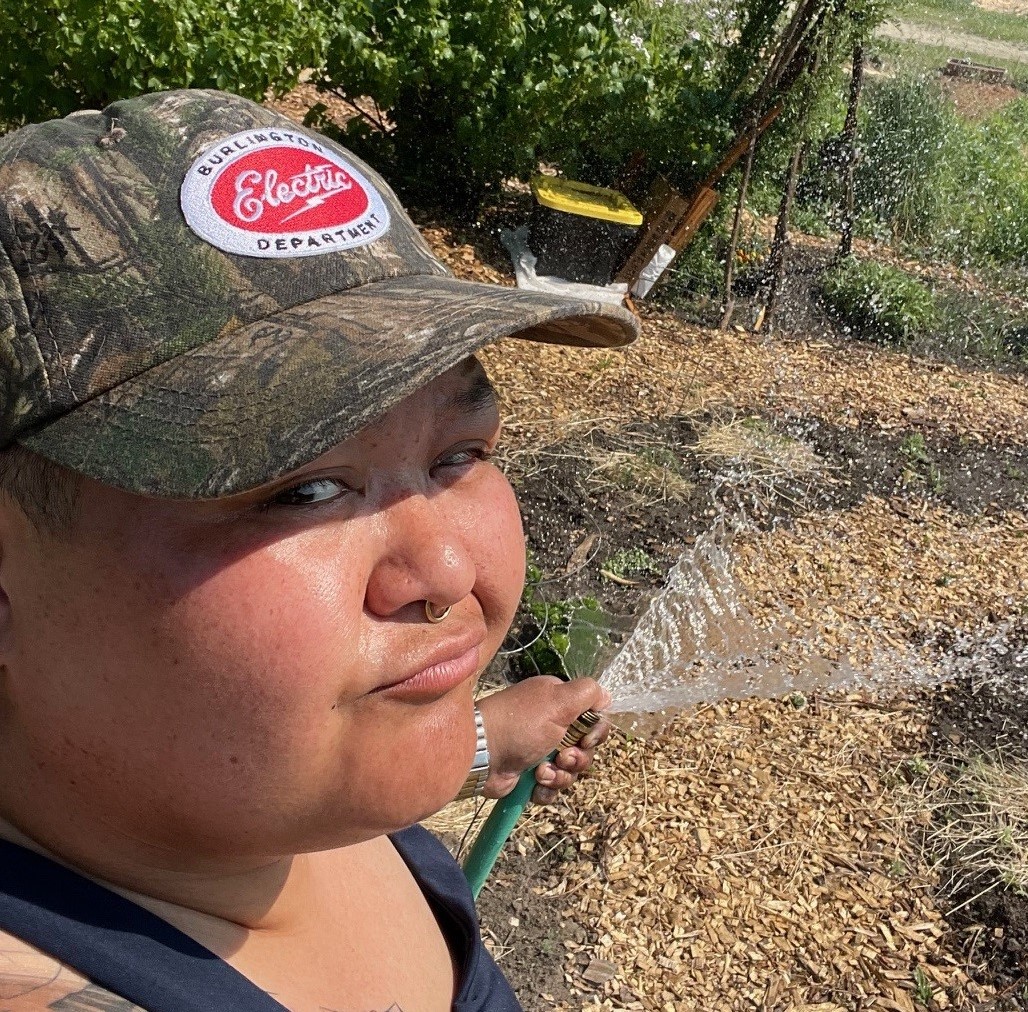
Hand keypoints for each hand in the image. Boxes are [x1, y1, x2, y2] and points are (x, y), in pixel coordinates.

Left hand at [475, 676, 611, 803]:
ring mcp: (541, 750)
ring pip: (571, 771)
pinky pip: (554, 787)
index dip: (595, 732)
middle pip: (585, 748)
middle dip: (577, 758)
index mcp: (558, 703)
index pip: (593, 719)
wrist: (481, 755)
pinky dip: (547, 788)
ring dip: (560, 775)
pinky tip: (534, 782)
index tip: (586, 738)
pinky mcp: (531, 774)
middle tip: (561, 756)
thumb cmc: (520, 724)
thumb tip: (607, 695)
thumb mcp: (557, 700)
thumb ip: (587, 693)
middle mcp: (551, 725)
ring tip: (542, 771)